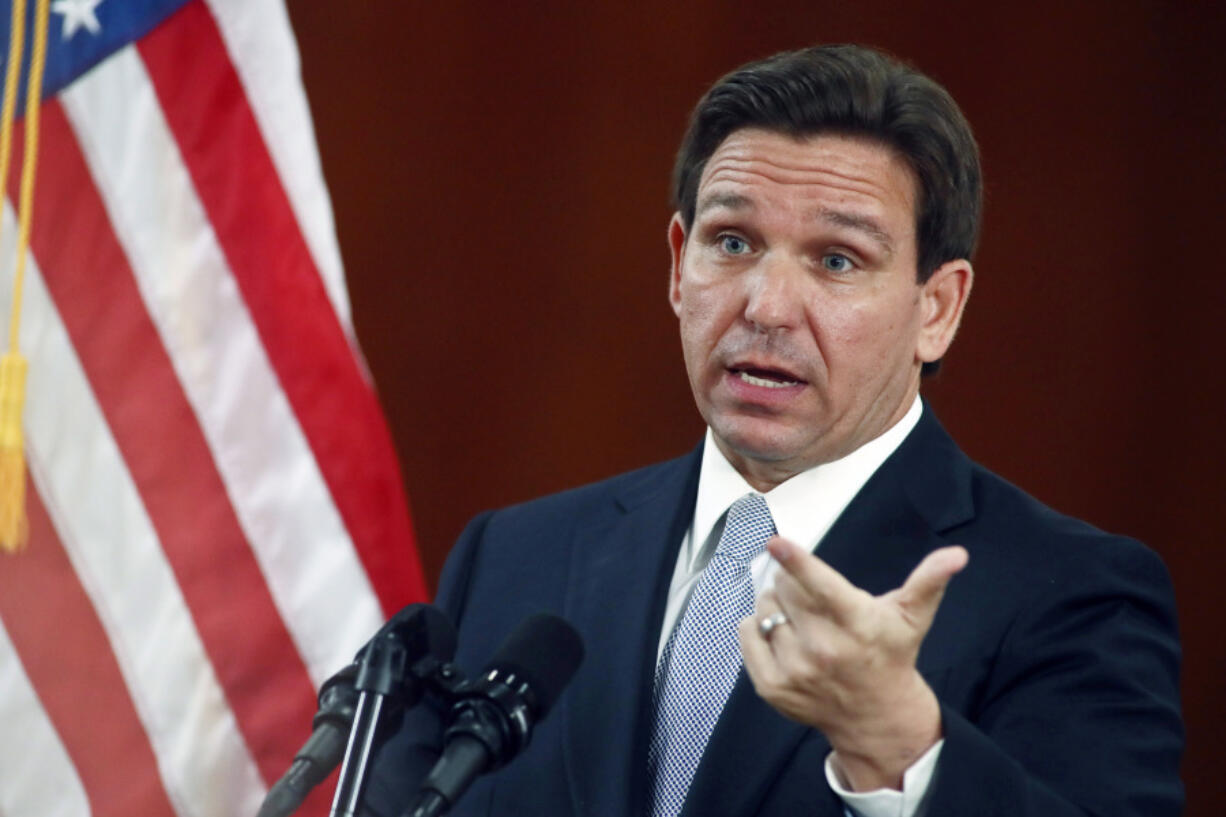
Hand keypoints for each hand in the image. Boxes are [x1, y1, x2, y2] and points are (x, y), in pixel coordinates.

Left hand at [739, 537, 967, 790]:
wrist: (876, 717)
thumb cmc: (891, 654)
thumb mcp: (912, 617)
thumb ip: (929, 580)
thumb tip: (957, 554)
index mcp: (856, 624)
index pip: (821, 588)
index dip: (797, 562)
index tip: (775, 541)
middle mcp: (823, 649)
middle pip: (784, 589)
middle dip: (792, 582)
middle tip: (812, 597)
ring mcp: (795, 671)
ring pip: (764, 609)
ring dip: (776, 605)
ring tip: (801, 620)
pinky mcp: (772, 687)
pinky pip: (747, 634)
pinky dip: (757, 627)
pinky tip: (781, 634)